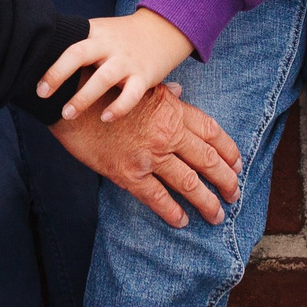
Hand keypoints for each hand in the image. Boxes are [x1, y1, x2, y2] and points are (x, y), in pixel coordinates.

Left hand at [40, 8, 195, 121]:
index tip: (38, 88)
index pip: (68, 47)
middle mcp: (109, 45)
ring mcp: (128, 60)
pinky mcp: (145, 76)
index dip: (51, 67)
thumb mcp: (100, 32)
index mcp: (94, 33)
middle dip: (59, 75)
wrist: (165, 29)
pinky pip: (131, 94)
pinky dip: (118, 108)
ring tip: (67, 114)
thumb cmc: (122, 37)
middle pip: (79, 55)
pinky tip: (105, 118)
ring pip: (104, 78)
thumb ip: (78, 45)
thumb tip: (42, 63)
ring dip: (83, 97)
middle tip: (43, 96)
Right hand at [51, 83, 242, 226]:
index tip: (238, 164)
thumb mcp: (139, 84)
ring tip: (217, 215)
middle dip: (226, 180)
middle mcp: (166, 133)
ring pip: (189, 183)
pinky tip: (182, 221)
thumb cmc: (103, 87)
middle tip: (234, 194)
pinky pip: (157, 198)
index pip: (212, 132)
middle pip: (208, 160)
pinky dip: (172, 212)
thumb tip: (180, 92)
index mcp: (172, 109)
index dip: (229, 150)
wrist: (69, 97)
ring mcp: (148, 155)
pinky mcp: (128, 173)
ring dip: (207, 202)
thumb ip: (163, 92)